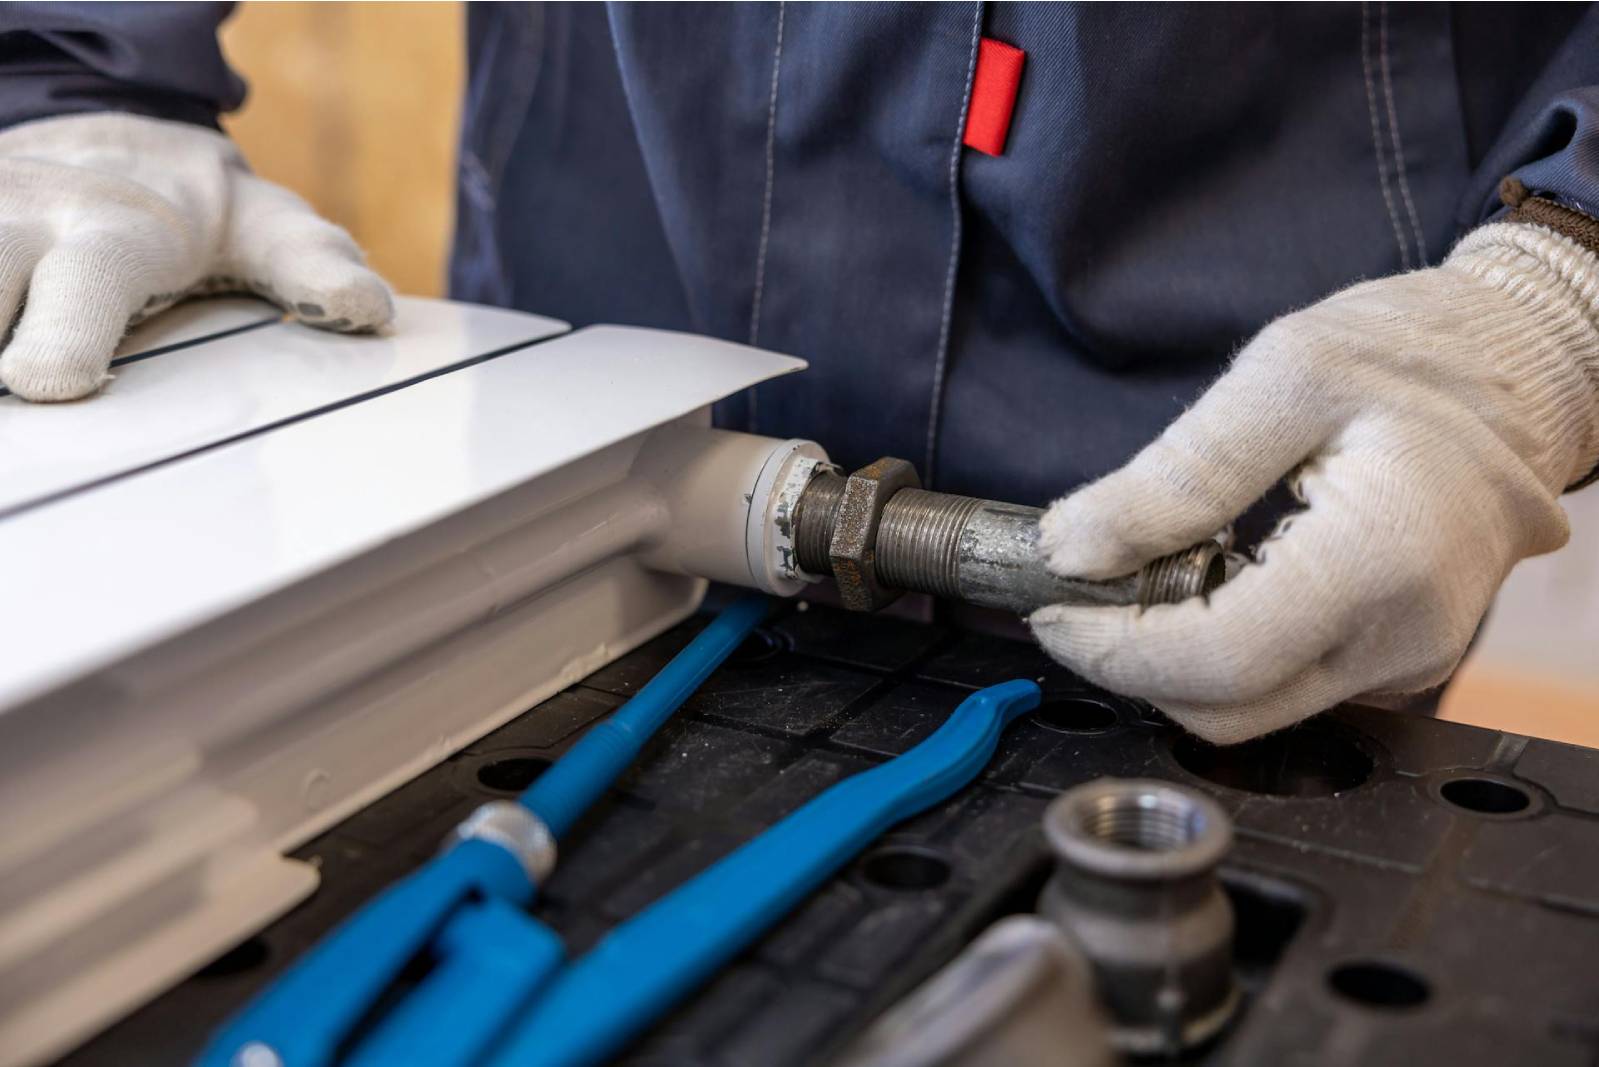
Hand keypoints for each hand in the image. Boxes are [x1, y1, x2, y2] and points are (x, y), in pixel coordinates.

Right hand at [0, 112, 392, 400]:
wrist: (107, 143)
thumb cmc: (196, 213)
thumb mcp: (266, 229)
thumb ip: (313, 266)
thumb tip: (366, 309)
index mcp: (111, 233)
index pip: (79, 287)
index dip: (61, 338)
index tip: (51, 382)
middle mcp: (20, 217)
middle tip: (29, 375)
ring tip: (14, 383)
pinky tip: (1, 376)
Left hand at [1032, 222, 1598, 743]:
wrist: (1522, 365)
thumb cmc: (1417, 352)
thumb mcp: (1284, 375)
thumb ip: (1175, 474)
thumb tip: (1076, 549)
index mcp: (1381, 562)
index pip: (1218, 663)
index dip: (1115, 649)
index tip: (1050, 606)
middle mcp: (1404, 637)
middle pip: (1226, 711)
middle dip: (1130, 664)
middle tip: (1075, 594)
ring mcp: (1408, 659)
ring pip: (1251, 710)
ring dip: (1171, 660)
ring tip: (1133, 578)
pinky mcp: (1398, 657)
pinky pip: (1286, 683)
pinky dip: (1220, 651)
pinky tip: (1196, 584)